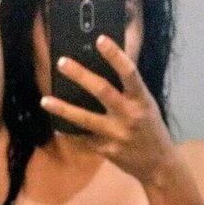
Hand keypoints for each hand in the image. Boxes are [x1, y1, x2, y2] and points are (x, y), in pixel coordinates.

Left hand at [40, 35, 174, 183]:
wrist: (159, 165)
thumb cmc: (151, 129)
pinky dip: (69, 132)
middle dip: (80, 75)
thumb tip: (104, 67)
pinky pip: (83, 139)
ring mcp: (117, 135)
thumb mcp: (147, 106)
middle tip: (62, 62)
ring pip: (85, 119)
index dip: (115, 55)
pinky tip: (56, 125)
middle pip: (102, 91)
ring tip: (45, 100)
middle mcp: (130, 116)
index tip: (100, 39)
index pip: (129, 73)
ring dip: (63, 109)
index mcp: (142, 100)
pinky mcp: (108, 150)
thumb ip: (129, 90)